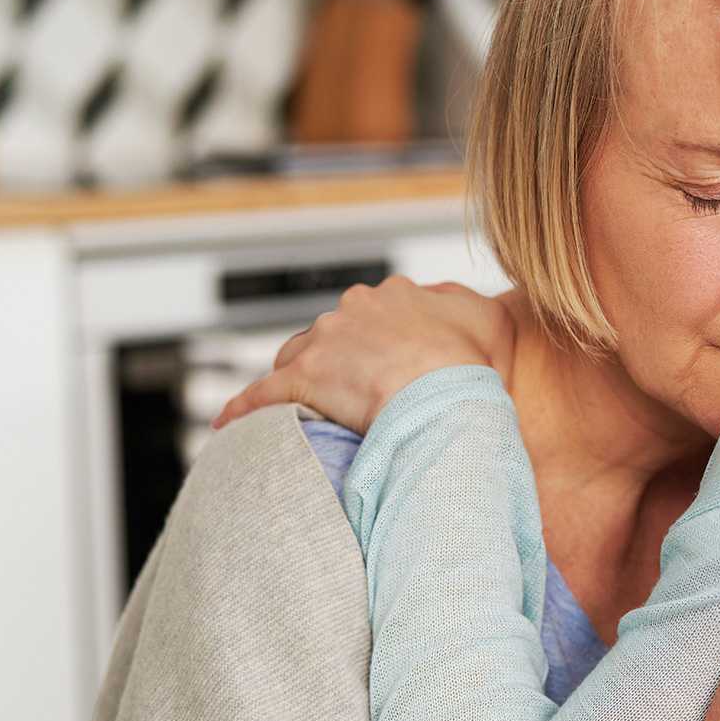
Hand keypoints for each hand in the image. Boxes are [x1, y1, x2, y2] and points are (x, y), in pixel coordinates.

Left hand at [210, 277, 515, 433]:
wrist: (442, 396)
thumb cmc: (470, 368)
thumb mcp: (491, 323)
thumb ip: (471, 308)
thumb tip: (460, 306)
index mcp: (396, 296)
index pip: (374, 313)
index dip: (380, 343)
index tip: (389, 368)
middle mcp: (354, 310)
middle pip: (333, 336)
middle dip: (339, 363)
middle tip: (357, 399)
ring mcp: (325, 342)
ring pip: (298, 359)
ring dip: (301, 382)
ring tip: (308, 415)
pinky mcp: (302, 378)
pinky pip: (262, 393)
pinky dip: (244, 407)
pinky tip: (229, 424)